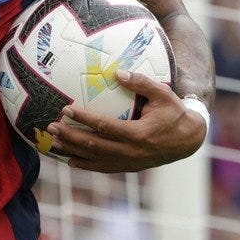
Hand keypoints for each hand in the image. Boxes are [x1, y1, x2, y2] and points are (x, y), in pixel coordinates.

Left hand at [45, 71, 207, 172]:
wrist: (188, 140)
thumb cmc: (173, 112)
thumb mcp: (162, 94)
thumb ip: (141, 82)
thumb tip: (117, 72)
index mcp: (138, 134)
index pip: (103, 126)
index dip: (83, 118)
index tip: (65, 109)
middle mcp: (131, 152)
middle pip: (93, 146)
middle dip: (70, 137)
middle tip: (51, 127)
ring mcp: (128, 162)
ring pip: (94, 159)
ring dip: (71, 152)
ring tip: (51, 144)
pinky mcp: (128, 167)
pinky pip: (101, 167)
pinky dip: (83, 164)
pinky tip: (68, 159)